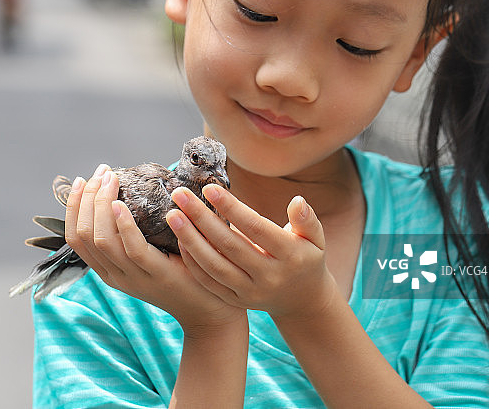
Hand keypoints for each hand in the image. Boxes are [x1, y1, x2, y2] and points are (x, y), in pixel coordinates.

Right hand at [64, 165, 245, 334]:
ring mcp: (134, 276)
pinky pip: (132, 248)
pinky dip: (123, 224)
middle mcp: (114, 275)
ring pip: (101, 240)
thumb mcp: (149, 255)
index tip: (83, 181)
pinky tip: (121, 204)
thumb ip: (135, 232)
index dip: (74, 207)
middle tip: (101, 173)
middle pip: (83, 235)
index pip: (76, 238)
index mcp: (109, 269)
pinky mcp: (157, 273)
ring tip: (110, 180)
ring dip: (101, 204)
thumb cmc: (182, 272)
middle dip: (87, 199)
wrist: (209, 308)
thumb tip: (129, 190)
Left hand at [168, 184, 335, 319]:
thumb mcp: (316, 239)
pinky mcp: (236, 300)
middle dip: (202, 218)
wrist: (302, 301)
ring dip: (190, 239)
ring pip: (215, 265)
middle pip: (230, 245)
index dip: (232, 208)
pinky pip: (210, 281)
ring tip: (172, 215)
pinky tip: (180, 240)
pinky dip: (193, 262)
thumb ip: (307, 220)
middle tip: (180, 194)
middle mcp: (269, 276)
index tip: (209, 188)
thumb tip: (298, 201)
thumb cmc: (305, 258)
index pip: (256, 228)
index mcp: (290, 256)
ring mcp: (251, 292)